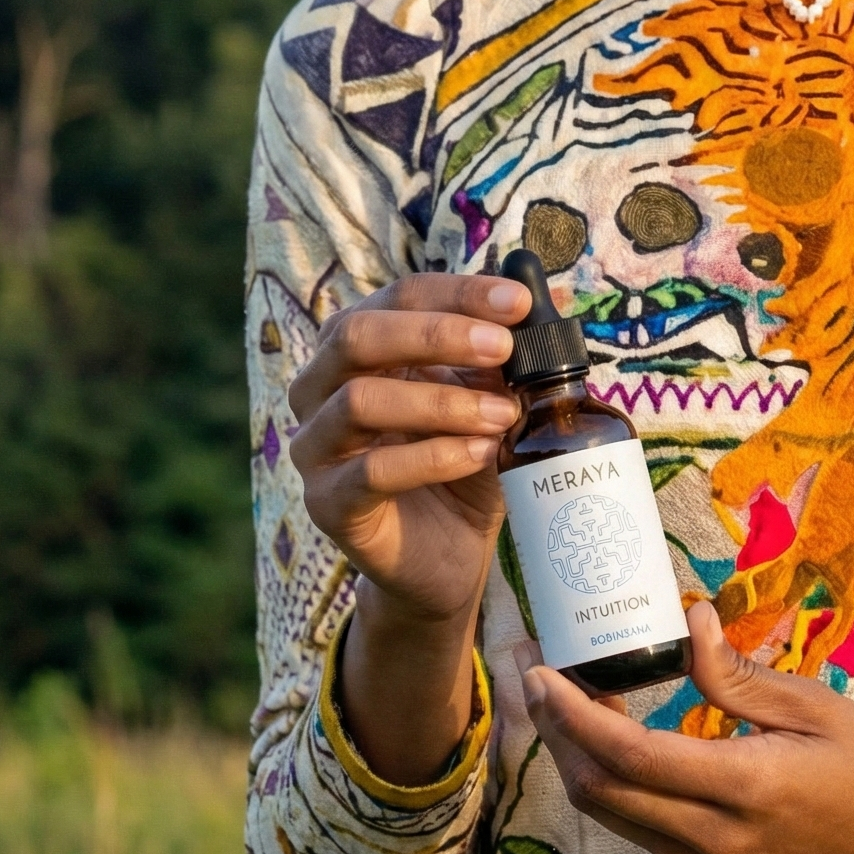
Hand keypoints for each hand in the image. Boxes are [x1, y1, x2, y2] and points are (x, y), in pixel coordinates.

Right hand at [287, 272, 529, 785]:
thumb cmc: (464, 469)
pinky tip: (478, 455)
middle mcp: (321, 391)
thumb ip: (498, 364)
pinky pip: (369, 473)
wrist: (448, 561)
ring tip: (502, 415)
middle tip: (502, 348)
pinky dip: (431, 457)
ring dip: (440, 401)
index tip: (519, 303)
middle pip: (356, 335)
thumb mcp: (489, 405)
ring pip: (358, 400)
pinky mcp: (328, 506)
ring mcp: (316, 449)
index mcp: (358, 351)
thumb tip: (536, 311)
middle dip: (436, 334)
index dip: (456, 292)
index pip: (395, 297)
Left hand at [518, 602, 853, 853]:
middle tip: (534, 673)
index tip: (540, 668)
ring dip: (573, 757)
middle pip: (600, 791)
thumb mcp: (812, 705)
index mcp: (745, 788)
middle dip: (554, 732)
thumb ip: (736, 675)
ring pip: (608, 814)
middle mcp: (713, 837)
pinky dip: (604, 779)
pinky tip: (603, 735)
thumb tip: (685, 620)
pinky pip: (632, 825)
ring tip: (559, 698)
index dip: (572, 713)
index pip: (630, 756)